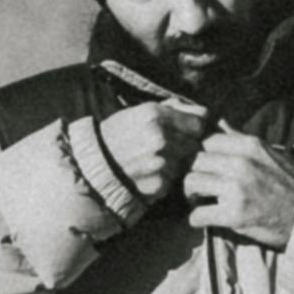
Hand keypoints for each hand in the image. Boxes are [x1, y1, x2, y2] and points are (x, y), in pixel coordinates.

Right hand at [88, 92, 204, 210]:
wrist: (92, 167)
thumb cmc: (116, 136)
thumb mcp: (137, 113)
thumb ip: (170, 109)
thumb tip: (201, 113)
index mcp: (155, 115)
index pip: (200, 120)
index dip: (195, 126)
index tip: (188, 131)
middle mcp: (160, 138)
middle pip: (196, 143)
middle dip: (186, 146)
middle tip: (169, 149)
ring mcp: (161, 163)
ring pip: (187, 163)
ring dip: (177, 163)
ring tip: (155, 161)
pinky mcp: (159, 184)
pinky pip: (175, 180)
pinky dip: (166, 178)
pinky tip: (149, 174)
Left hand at [185, 128, 293, 251]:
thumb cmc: (289, 183)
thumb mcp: (268, 152)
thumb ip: (239, 138)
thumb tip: (216, 120)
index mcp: (250, 145)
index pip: (206, 140)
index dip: (201, 154)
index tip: (204, 166)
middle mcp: (241, 163)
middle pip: (195, 161)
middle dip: (194, 174)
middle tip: (199, 186)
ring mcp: (237, 189)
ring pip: (191, 183)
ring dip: (192, 195)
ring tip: (201, 200)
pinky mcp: (234, 215)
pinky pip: (197, 215)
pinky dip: (197, 219)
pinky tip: (205, 219)